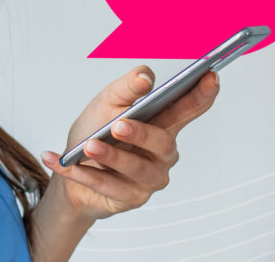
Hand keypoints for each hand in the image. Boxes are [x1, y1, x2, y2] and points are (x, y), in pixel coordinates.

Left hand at [40, 65, 219, 221]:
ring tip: (89, 146)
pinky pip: (108, 186)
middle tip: (118, 124)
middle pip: (163, 143)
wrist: (71, 167)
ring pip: (137, 169)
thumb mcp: (106, 102)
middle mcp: (163, 152)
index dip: (202, 94)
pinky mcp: (131, 198)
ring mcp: (150, 177)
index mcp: (162, 123)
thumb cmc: (95, 130)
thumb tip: (145, 76)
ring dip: (111, 157)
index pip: (188, 108)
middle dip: (141, 134)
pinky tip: (64, 162)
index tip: (210, 77)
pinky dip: (83, 173)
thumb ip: (126, 88)